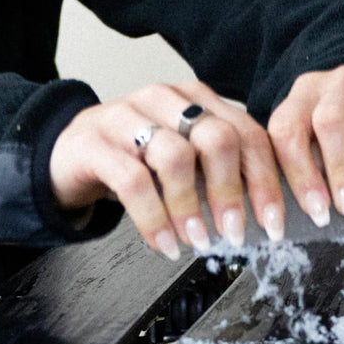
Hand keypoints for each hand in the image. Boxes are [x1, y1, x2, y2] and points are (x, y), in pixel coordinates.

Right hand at [49, 81, 283, 257]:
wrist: (66, 153)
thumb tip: (266, 212)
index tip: (277, 223)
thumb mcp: (182, 155)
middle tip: (236, 233)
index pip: (248, 134)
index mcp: (196, 99)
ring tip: (197, 240)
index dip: (268, 181)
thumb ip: (218, 169)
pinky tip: (164, 244)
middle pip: (218, 139)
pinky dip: (154, 220)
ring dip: (192, 208)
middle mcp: (165, 99)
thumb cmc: (132, 157)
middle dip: (234, 193)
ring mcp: (127, 117)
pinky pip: (133, 182)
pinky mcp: (95, 142)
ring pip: (175, 157)